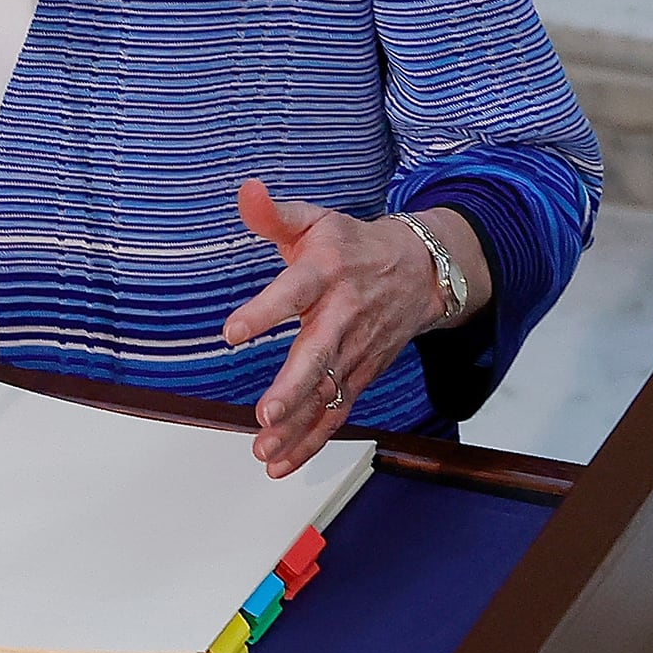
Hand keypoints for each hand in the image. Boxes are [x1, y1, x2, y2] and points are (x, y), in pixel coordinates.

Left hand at [221, 181, 480, 476]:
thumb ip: (273, 213)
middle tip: (266, 411)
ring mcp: (355, 349)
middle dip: (294, 386)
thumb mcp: (315, 221)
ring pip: (328, 392)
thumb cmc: (351, 246)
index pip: (294, 291)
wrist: (420, 269)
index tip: (231, 332)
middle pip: (319, 353)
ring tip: (265, 448)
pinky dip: (311, 440)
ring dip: (298, 424)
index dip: (264, 311)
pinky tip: (281, 461)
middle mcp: (343, 314)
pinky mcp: (360, 374)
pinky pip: (337, 412)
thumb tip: (246, 191)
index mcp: (326, 271)